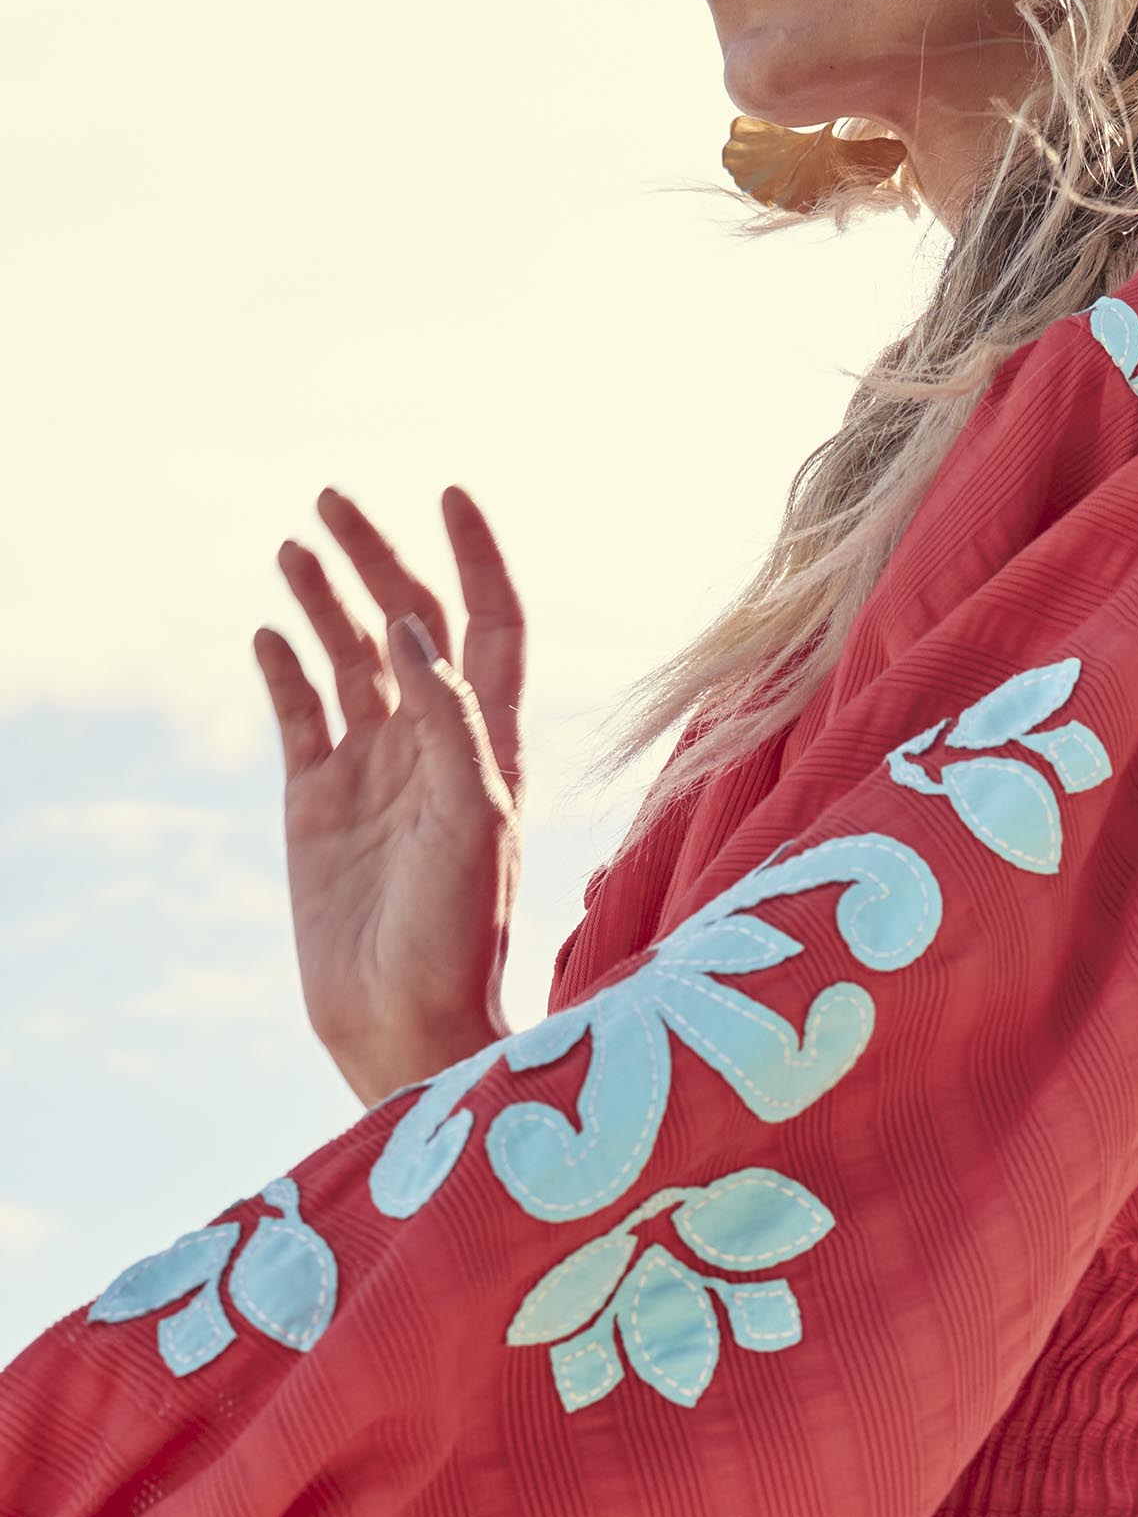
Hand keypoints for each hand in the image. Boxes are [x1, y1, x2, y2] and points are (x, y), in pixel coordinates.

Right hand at [256, 487, 526, 1110]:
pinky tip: (267, 629)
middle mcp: (435, 747)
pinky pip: (300, 716)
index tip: (450, 494)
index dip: (477, 559)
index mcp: (490, 745)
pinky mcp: (318, 807)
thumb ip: (452, 721)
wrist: (405, 1023)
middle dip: (378, 559)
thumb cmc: (459, 935)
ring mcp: (374, 774)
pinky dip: (282, 669)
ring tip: (294, 548)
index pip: (492, 628)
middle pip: (411, 626)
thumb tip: (415, 629)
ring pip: (350, 661)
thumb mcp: (472, 820)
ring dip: (325, 602)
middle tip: (332, 499)